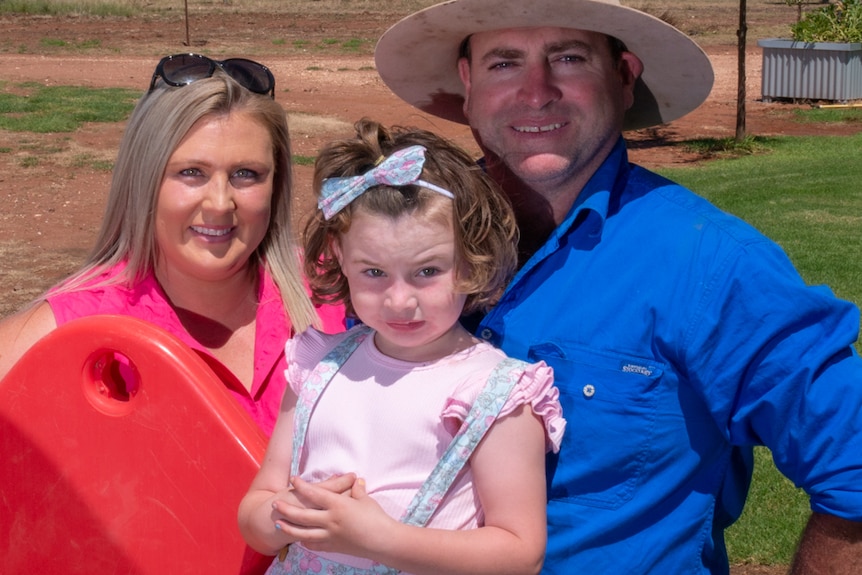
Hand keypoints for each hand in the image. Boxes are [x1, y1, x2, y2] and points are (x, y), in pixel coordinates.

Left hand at [274, 475, 395, 557]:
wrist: (383, 541)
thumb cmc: (376, 518)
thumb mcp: (366, 500)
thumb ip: (357, 490)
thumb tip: (355, 481)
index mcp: (338, 506)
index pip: (315, 494)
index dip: (303, 486)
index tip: (294, 479)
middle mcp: (330, 521)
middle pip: (303, 515)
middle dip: (287, 509)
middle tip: (275, 504)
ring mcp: (330, 536)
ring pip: (304, 533)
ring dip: (289, 528)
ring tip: (279, 524)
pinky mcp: (333, 547)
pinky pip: (315, 545)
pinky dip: (305, 541)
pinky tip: (300, 539)